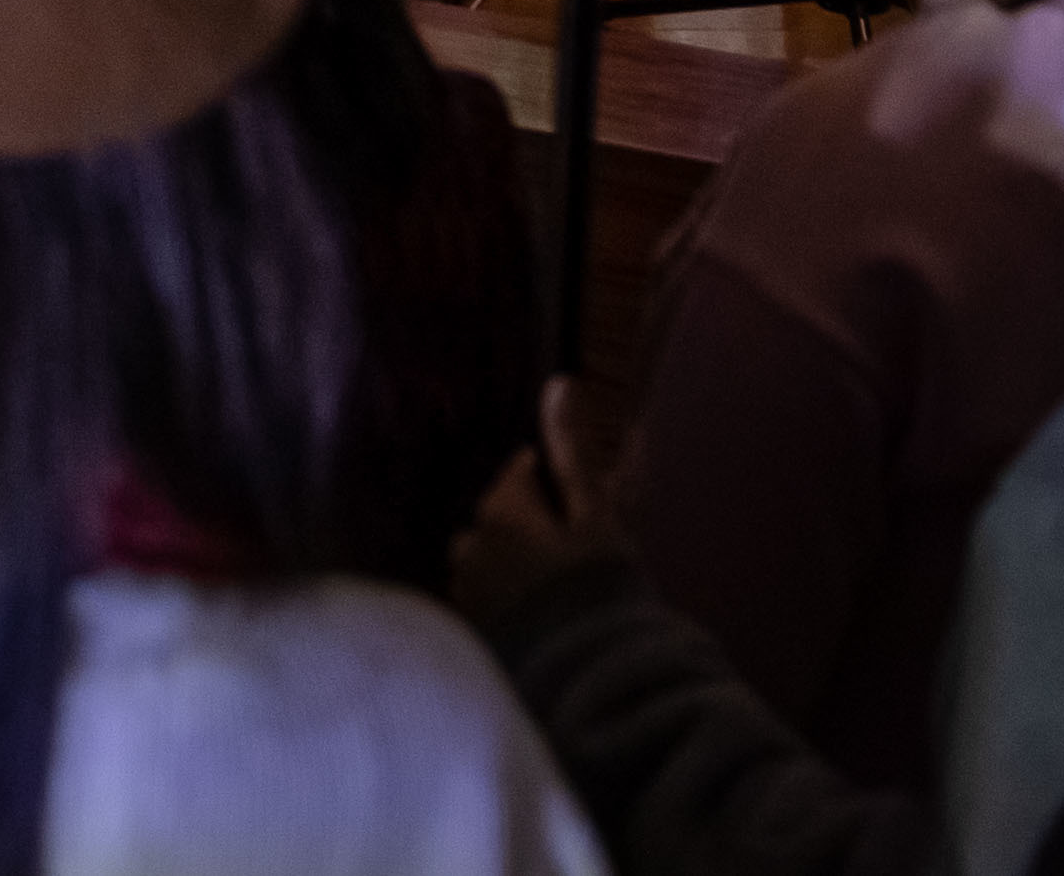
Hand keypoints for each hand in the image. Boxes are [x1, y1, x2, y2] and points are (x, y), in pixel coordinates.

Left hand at [440, 379, 622, 621]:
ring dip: (515, 566)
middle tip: (574, 558)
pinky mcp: (469, 630)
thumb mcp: (596, 516)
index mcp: (502, 509)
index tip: (582, 510)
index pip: (521, 472)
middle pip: (500, 516)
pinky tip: (539, 623)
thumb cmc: (597, 590)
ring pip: (489, 558)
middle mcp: (471, 544)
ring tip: (557, 595)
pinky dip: (508, 601)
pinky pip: (486, 598)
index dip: (556, 486)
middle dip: (532, 527)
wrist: (585, 682)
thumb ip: (573, 452)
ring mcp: (466, 590)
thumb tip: (559, 382)